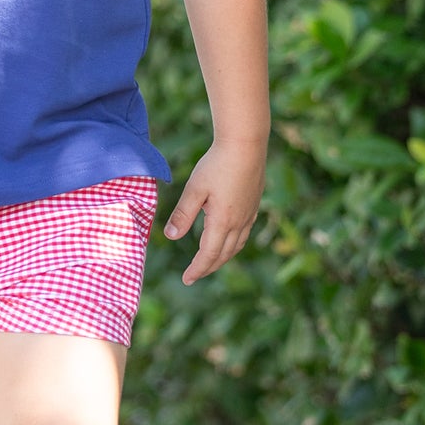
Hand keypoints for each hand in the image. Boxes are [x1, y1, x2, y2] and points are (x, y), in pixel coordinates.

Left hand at [164, 138, 265, 285]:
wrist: (246, 144)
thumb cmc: (217, 164)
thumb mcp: (194, 189)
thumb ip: (183, 215)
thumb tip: (171, 237)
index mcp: (222, 221)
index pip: (208, 255)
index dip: (197, 269)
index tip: (186, 279)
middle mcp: (239, 222)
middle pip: (223, 254)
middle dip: (208, 267)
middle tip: (194, 275)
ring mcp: (249, 214)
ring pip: (236, 245)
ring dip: (222, 257)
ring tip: (210, 262)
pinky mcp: (254, 205)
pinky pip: (244, 233)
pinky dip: (233, 244)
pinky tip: (228, 239)